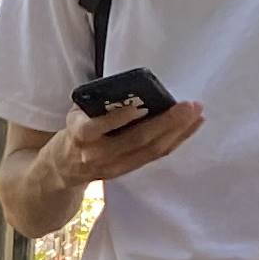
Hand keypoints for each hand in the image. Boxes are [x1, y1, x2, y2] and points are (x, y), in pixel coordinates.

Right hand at [43, 96, 203, 186]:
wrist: (62, 168)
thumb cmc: (75, 130)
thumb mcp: (77, 114)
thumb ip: (99, 105)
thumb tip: (135, 89)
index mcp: (78, 134)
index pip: (95, 128)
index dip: (118, 120)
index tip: (140, 107)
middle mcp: (95, 154)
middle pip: (134, 140)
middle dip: (165, 122)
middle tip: (188, 106)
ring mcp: (112, 166)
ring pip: (149, 150)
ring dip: (177, 132)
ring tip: (196, 114)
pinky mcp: (125, 171)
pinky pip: (153, 156)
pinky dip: (175, 140)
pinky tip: (190, 127)